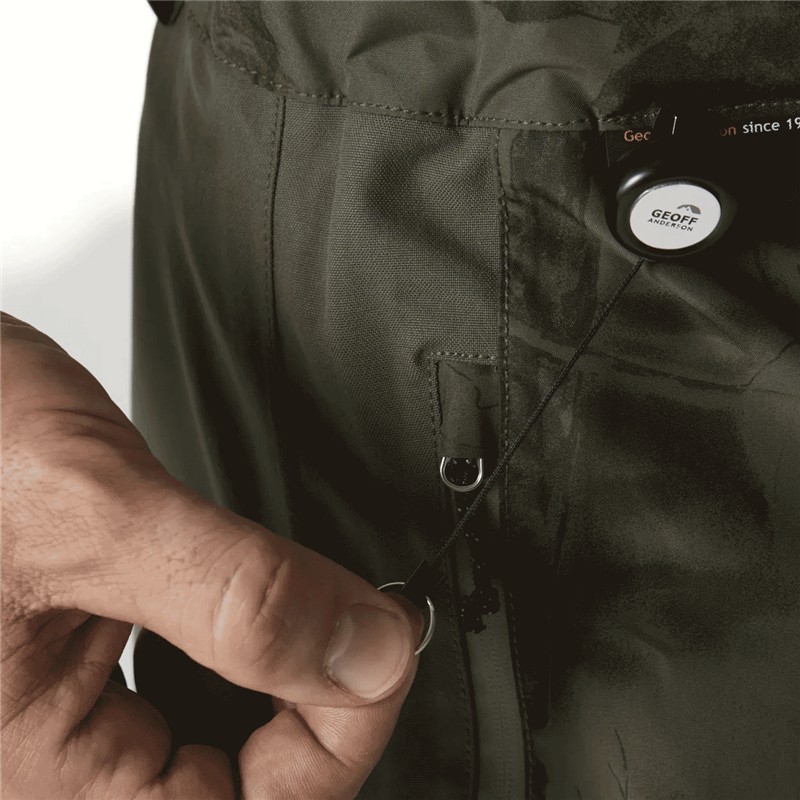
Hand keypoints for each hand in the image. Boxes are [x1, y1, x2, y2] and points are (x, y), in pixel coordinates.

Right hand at [1, 312, 421, 798]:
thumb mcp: (93, 512)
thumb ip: (237, 594)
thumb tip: (369, 653)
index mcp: (35, 776)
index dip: (342, 735)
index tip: (382, 641)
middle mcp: (52, 764)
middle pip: (247, 784)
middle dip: (322, 698)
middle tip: (358, 618)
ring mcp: (71, 716)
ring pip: (227, 736)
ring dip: (290, 672)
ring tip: (317, 608)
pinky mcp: (90, 666)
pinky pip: (197, 689)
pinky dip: (253, 644)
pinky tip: (259, 604)